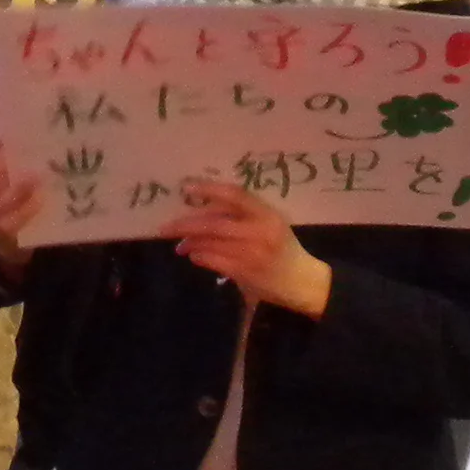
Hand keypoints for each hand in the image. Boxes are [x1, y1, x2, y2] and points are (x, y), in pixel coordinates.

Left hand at [160, 180, 331, 317]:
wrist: (303, 282)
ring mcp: (251, 252)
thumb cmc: (283, 249)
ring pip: (210, 242)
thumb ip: (243, 215)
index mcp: (267, 214)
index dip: (209, 188)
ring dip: (190, 243)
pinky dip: (200, 256)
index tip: (186, 187)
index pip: (234, 194)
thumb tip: (203, 208)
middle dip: (186, 224)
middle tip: (166, 227)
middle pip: (214, 222)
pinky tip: (194, 255)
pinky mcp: (245, 272)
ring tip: (180, 245)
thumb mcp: (270, 224)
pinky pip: (213, 260)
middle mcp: (259, 230)